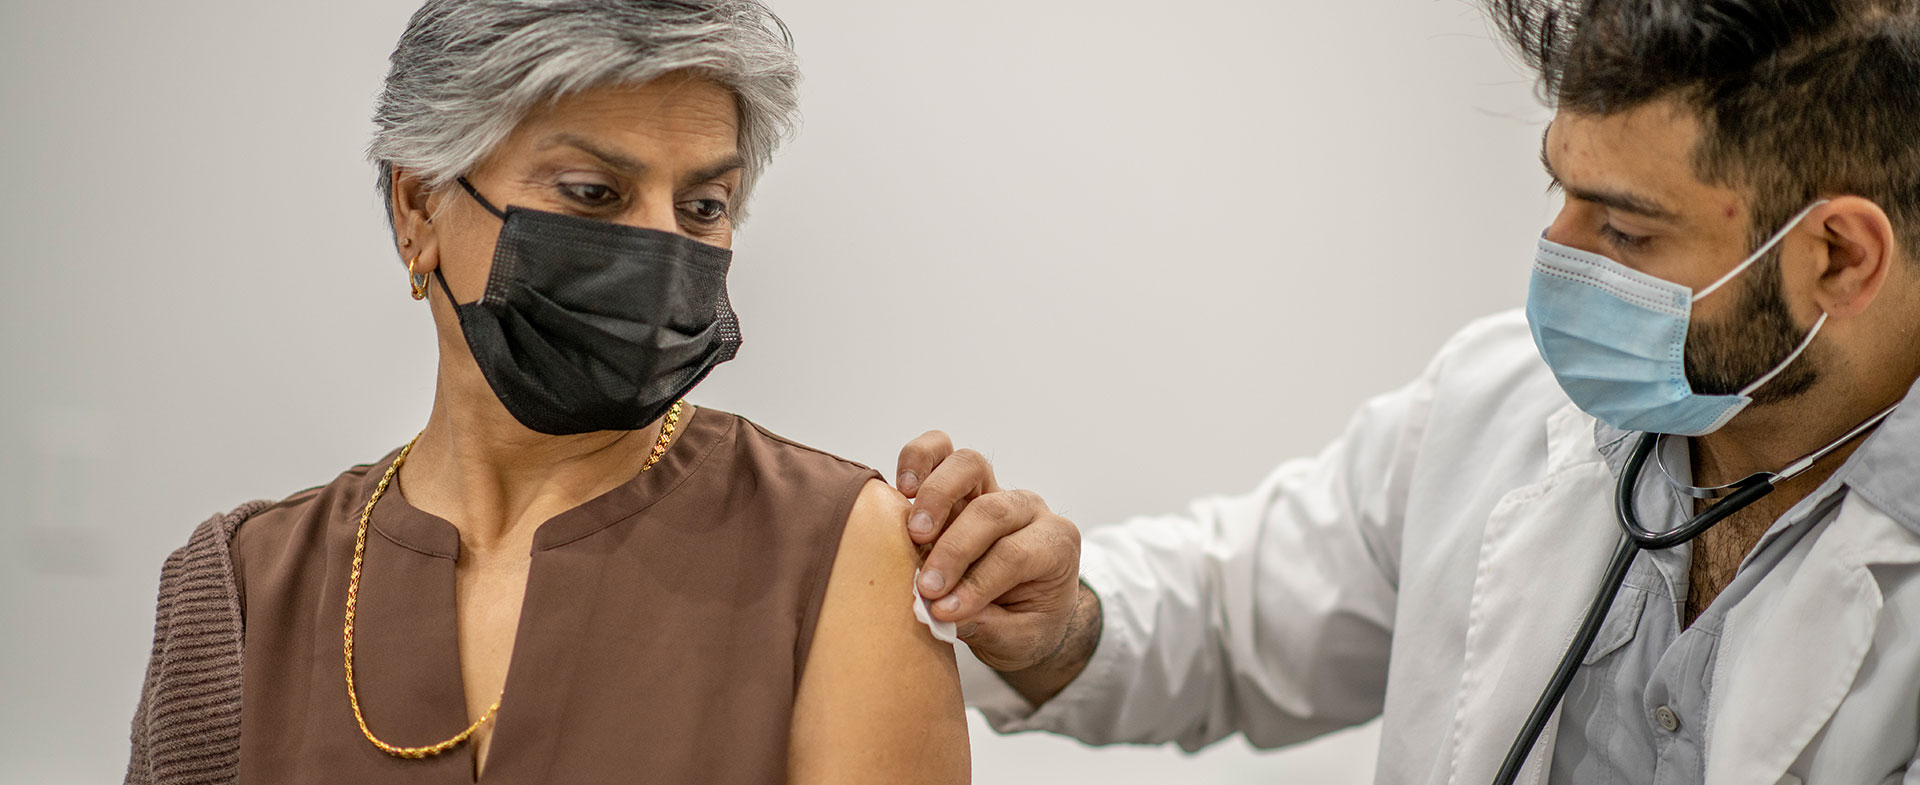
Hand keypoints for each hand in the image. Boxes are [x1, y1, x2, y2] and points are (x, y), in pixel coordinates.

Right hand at [896, 431, 1088, 679]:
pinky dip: (919, 461)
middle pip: (993, 511)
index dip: (977, 583)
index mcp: (1056, 545)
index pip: (1015, 555)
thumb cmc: (1027, 622)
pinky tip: (903, 489)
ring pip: (970, 465)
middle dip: (955, 550)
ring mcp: (994, 490)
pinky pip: (941, 453)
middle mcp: (1028, 509)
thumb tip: (942, 612)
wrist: (1027, 609)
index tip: (944, 611)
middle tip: (926, 585)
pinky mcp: (960, 485)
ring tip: (913, 530)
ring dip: (936, 495)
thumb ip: (987, 626)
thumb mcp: (1020, 640)